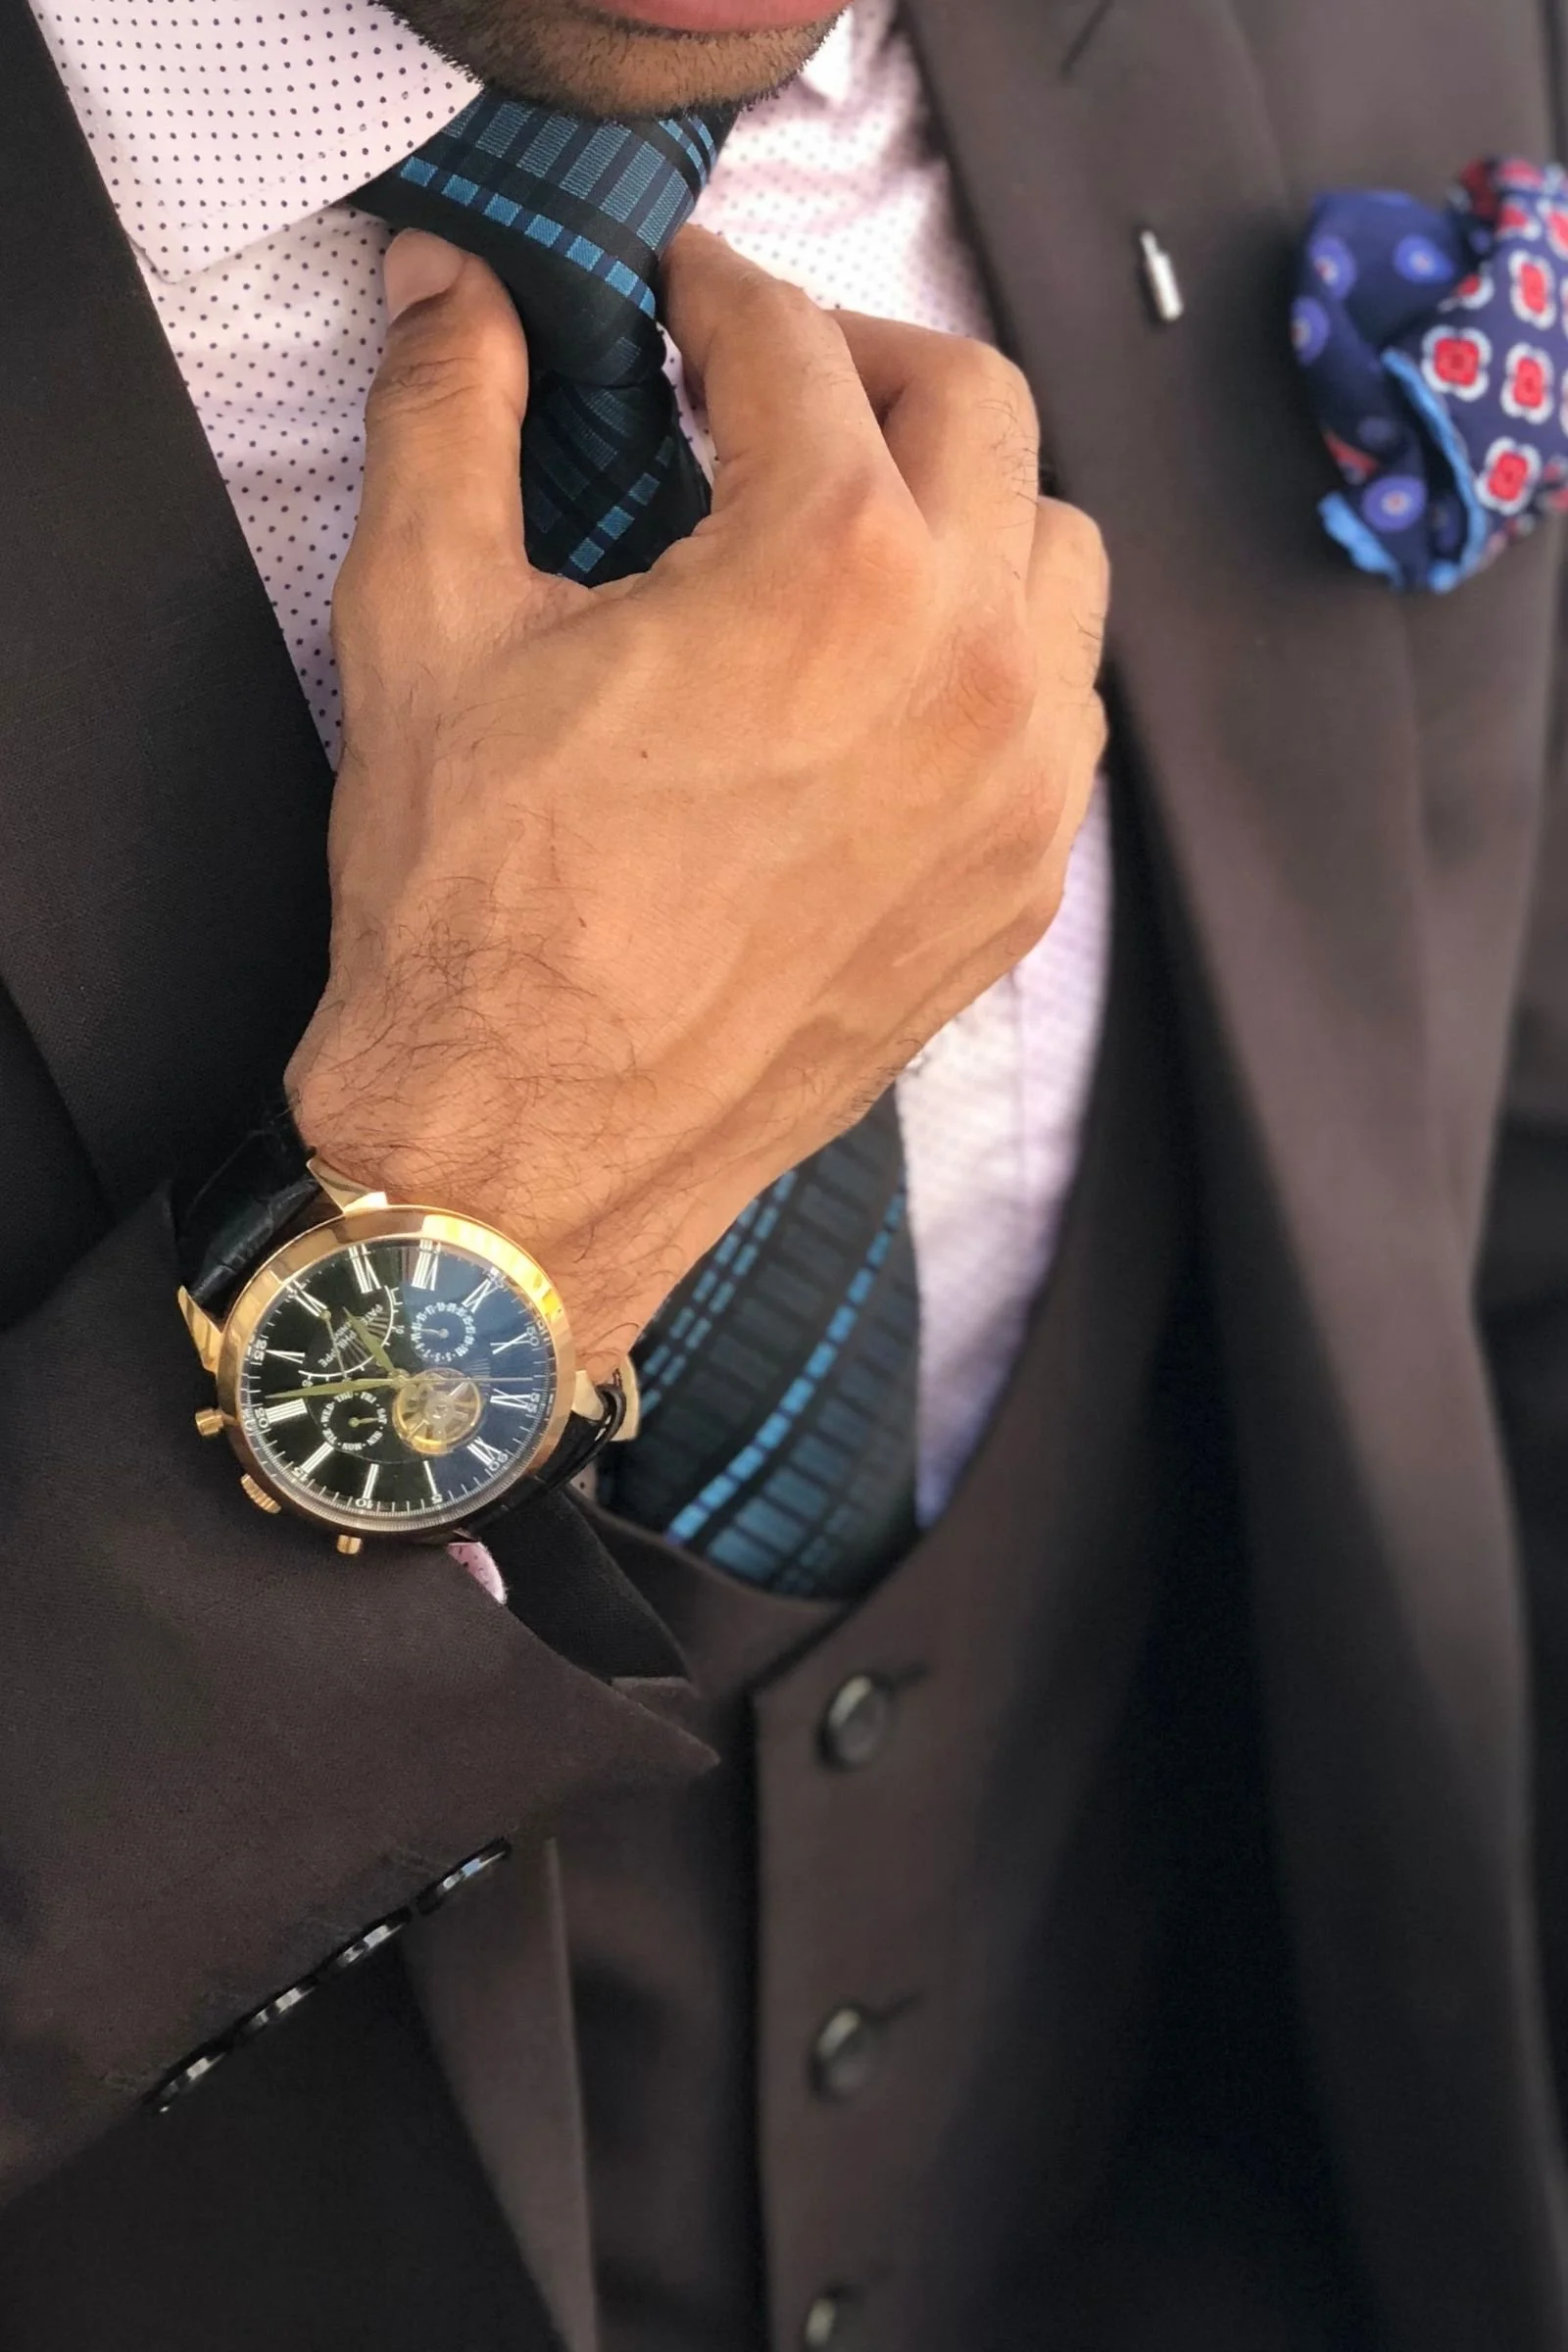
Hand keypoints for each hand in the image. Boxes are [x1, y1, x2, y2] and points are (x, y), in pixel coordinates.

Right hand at [288, 226, 1107, 1376]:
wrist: (529, 1153)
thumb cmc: (476, 908)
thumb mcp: (427, 626)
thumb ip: (452, 415)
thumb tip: (453, 287)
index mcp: (833, 567)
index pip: (802, 344)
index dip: (722, 293)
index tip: (683, 301)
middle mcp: (970, 665)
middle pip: (981, 412)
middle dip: (868, 367)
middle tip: (767, 391)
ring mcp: (1019, 792)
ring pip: (1058, 562)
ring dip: (964, 508)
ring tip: (847, 535)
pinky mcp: (1019, 892)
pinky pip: (1064, 717)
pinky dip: (998, 657)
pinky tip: (892, 686)